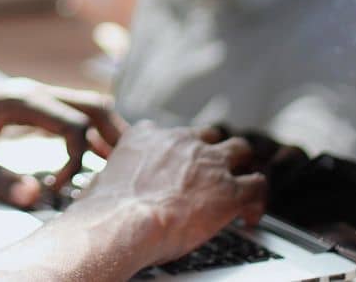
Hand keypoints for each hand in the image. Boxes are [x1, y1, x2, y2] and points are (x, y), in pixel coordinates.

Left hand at [0, 78, 125, 207]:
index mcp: (19, 98)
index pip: (72, 123)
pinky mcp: (22, 112)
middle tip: (133, 169)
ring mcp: (27, 100)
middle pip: (90, 105)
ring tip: (119, 167)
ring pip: (82, 109)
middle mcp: (29, 93)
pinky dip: (86, 136)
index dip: (76, 160)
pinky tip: (89, 163)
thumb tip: (35, 199)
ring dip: (103, 135)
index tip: (58, 192)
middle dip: (114, 135)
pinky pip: (66, 119)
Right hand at [75, 122, 267, 267]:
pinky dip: (258, 201)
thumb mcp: (101, 180)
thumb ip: (111, 176)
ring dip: (241, 166)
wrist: (123, 222)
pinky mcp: (229, 189)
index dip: (179, 150)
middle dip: (214, 151)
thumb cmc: (105, 210)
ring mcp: (208, 163)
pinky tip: (251, 216)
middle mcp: (181, 141)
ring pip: (240, 149)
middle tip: (215, 171)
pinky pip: (257, 186)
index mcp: (148, 137)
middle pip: (210, 135)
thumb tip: (97, 190)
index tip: (180, 164)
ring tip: (242, 186)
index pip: (171, 133)